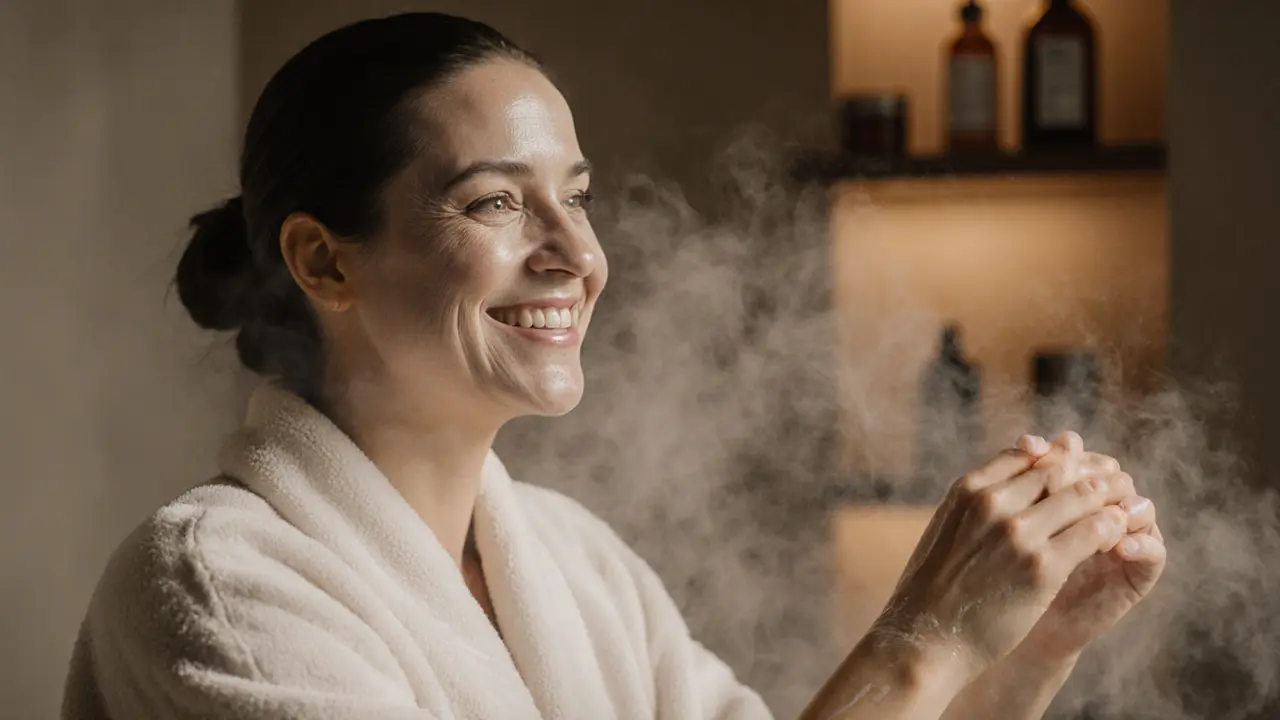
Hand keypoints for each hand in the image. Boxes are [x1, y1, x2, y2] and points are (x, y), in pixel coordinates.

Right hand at [872, 439, 1128, 682]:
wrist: (925, 640)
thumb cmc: (932, 591)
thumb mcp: (946, 529)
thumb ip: (976, 504)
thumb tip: (1004, 487)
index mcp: (967, 490)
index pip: (1025, 455)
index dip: (1056, 460)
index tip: (1073, 472)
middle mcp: (993, 503)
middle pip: (1058, 470)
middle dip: (1087, 476)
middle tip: (1111, 486)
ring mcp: (1019, 534)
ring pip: (1083, 496)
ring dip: (1107, 500)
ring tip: (1121, 509)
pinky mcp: (1043, 567)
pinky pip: (1094, 533)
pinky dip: (1111, 530)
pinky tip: (1118, 539)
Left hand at [1015, 433, 1167, 660]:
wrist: (1005, 634)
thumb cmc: (995, 577)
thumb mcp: (1001, 527)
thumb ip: (1017, 487)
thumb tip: (1032, 439)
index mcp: (1065, 496)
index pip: (1076, 459)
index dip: (1060, 452)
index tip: (1034, 448)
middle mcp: (1095, 514)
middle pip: (1109, 478)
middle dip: (1092, 474)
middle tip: (1073, 475)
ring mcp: (1118, 541)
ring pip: (1138, 506)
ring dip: (1123, 503)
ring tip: (1105, 509)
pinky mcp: (1134, 574)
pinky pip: (1154, 551)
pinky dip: (1142, 543)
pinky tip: (1119, 544)